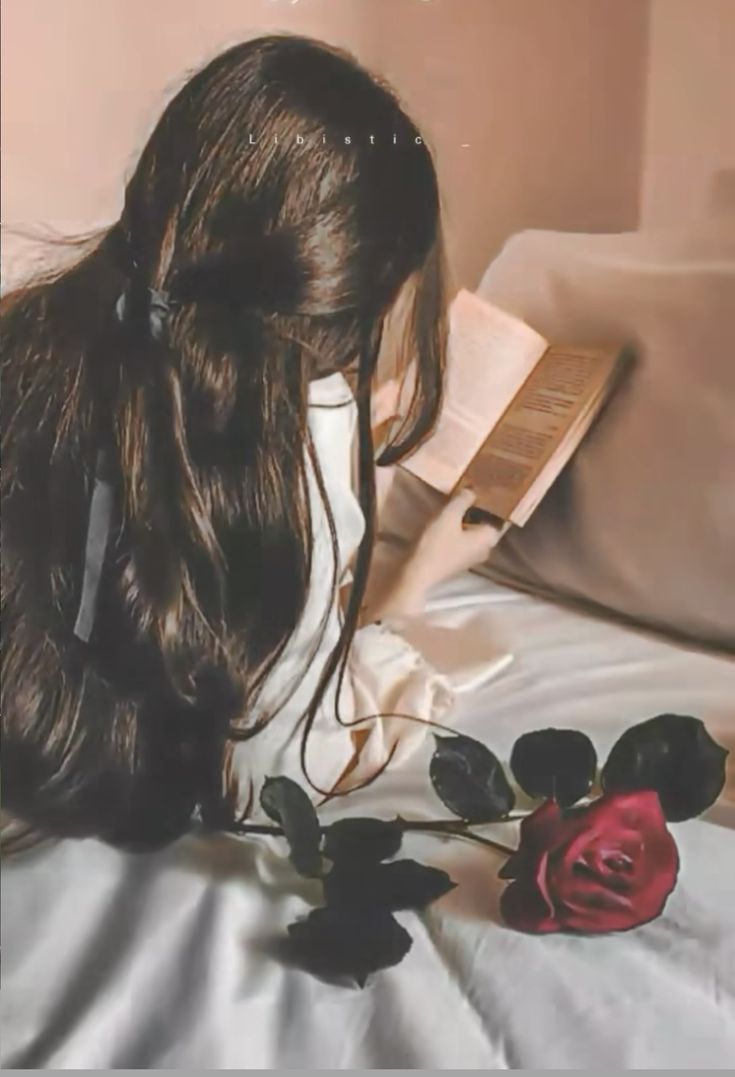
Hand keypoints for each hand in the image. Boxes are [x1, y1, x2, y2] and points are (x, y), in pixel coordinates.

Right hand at [368, 488, 500, 620]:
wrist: (417, 574)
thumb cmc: (437, 544)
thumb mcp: (449, 515)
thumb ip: (463, 499)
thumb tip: (473, 490)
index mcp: (490, 538)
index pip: (502, 516)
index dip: (499, 502)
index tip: (494, 487)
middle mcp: (486, 548)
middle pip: (488, 523)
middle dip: (482, 508)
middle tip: (475, 488)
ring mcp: (473, 556)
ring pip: (475, 531)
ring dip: (469, 517)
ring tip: (461, 499)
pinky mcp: (460, 560)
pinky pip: (465, 539)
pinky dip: (461, 528)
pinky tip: (451, 518)